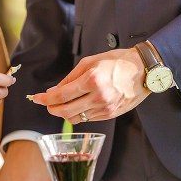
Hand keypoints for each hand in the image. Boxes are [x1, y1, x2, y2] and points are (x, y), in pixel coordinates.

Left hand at [30, 48, 148, 123]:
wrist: (144, 70)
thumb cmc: (116, 62)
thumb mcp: (90, 62)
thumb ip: (70, 78)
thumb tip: (54, 91)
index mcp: (92, 80)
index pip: (61, 96)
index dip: (46, 99)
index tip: (36, 98)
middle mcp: (98, 97)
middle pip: (65, 111)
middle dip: (51, 109)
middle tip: (46, 104)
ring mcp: (105, 108)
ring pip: (76, 118)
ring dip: (64, 113)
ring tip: (60, 105)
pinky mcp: (111, 114)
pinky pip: (88, 119)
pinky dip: (78, 114)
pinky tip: (77, 105)